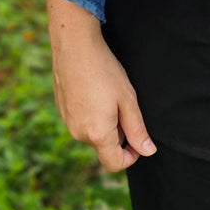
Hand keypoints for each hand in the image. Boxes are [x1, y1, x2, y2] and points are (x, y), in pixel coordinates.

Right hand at [49, 25, 156, 172]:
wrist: (74, 46)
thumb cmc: (104, 71)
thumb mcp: (128, 100)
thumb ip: (138, 130)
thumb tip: (148, 151)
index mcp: (97, 134)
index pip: (114, 163)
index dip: (131, 157)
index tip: (138, 139)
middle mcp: (78, 133)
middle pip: (104, 146)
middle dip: (119, 133)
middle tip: (124, 105)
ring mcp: (67, 122)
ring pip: (93, 133)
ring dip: (105, 123)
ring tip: (108, 95)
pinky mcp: (62, 110)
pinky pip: (81, 121)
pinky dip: (91, 113)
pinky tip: (95, 91)